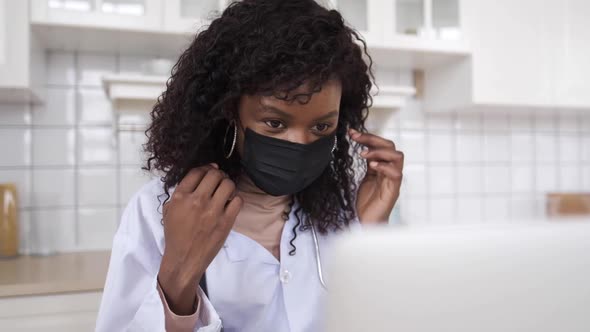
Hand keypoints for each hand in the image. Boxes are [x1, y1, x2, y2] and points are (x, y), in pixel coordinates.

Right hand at [158, 164, 242, 314]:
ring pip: (228, 184)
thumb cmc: (175, 235)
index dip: (206, 168)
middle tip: (220, 180)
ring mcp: (212, 211)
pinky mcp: (226, 221)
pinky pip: (238, 200)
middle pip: (215, 175)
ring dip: (228, 185)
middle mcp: (196, 200)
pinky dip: (236, 199)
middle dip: (219, 175)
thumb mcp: (169, 211)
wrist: (184, 259)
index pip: (197, 172)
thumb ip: (180, 193)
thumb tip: (197, 178)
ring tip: (226, 191)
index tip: (211, 170)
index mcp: (180, 197)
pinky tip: (231, 203)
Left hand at [350, 129, 402, 223]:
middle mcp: (391, 171)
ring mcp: (393, 180)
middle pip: (390, 146)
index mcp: (383, 167)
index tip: (351, 132)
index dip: (367, 137)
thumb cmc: (367, 202)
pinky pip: (396, 174)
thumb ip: (368, 164)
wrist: (368, 223)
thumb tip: (364, 148)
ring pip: (397, 156)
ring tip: (363, 155)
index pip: (381, 145)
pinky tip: (372, 167)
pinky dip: (384, 167)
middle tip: (356, 138)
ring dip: (379, 151)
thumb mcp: (365, 178)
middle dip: (372, 139)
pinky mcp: (393, 191)